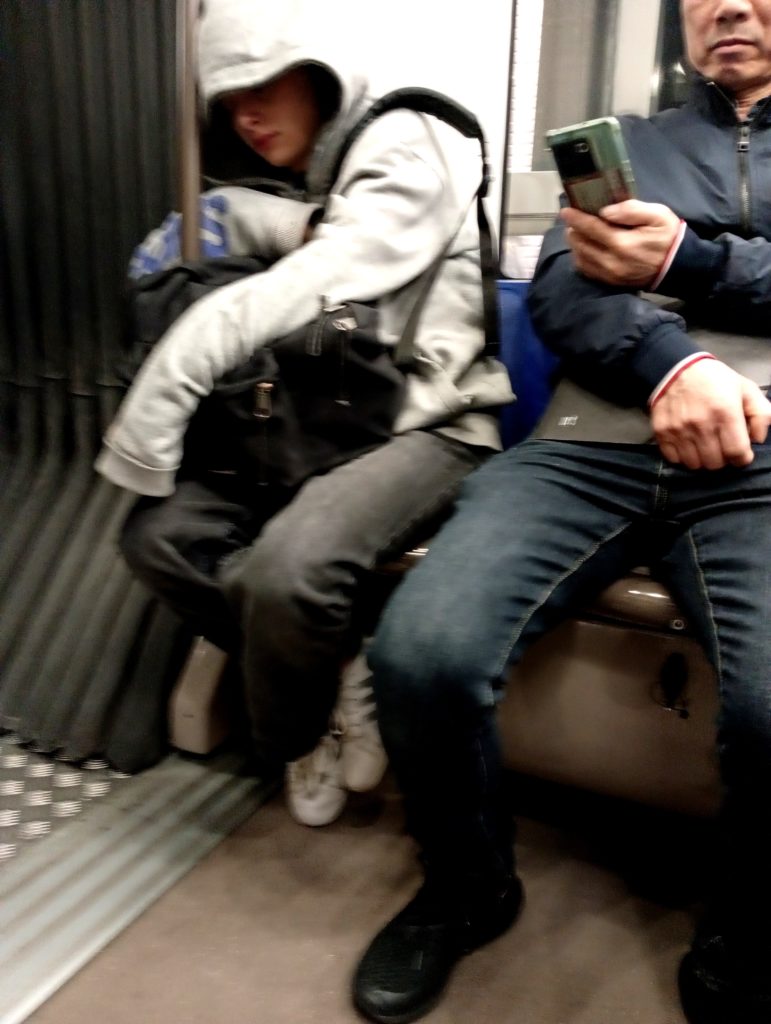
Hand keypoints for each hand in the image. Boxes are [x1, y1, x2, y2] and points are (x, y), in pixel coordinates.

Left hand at [560, 200, 680, 287]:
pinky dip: (581, 258)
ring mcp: (609, 275)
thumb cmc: (667, 237)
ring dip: (576, 244)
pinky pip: (586, 270)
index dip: (576, 218)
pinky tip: (584, 248)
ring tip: (578, 232)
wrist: (676, 266)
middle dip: (574, 230)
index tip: (566, 210)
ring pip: (581, 258)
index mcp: (622, 244)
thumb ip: (631, 210)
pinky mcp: (610, 283)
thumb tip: (605, 211)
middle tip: (574, 219)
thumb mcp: (657, 215)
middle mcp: (611, 262)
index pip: (591, 228)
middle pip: (581, 244)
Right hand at [651, 359, 770, 469]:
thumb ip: (761, 414)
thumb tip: (757, 439)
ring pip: (695, 464)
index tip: (741, 453)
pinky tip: (688, 444)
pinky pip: (674, 459)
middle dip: (723, 458)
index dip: (742, 458)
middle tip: (721, 446)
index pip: (737, 453)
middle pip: (715, 463)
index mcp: (726, 412)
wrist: (676, 368)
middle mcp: (701, 424)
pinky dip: (682, 456)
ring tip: (704, 445)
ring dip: (702, 459)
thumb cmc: (715, 379)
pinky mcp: (662, 432)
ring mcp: (679, 429)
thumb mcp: (746, 389)